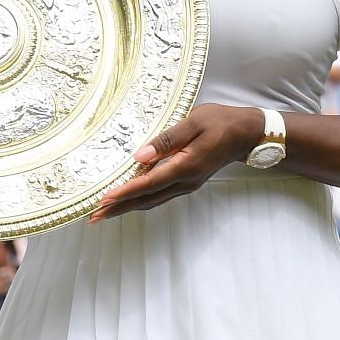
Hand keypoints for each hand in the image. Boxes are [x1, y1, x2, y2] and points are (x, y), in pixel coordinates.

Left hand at [89, 104, 261, 221]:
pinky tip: (130, 197)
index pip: (147, 183)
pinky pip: (160, 194)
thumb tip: (139, 155)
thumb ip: (166, 139)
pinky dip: (141, 199)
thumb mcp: (193, 123)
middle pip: (146, 199)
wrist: (246, 134)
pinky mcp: (188, 181)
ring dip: (128, 206)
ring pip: (152, 200)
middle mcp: (185, 181)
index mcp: (185, 166)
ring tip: (106, 211)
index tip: (103, 199)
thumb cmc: (220, 122)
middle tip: (94, 216)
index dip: (123, 192)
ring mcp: (187, 184)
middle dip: (119, 209)